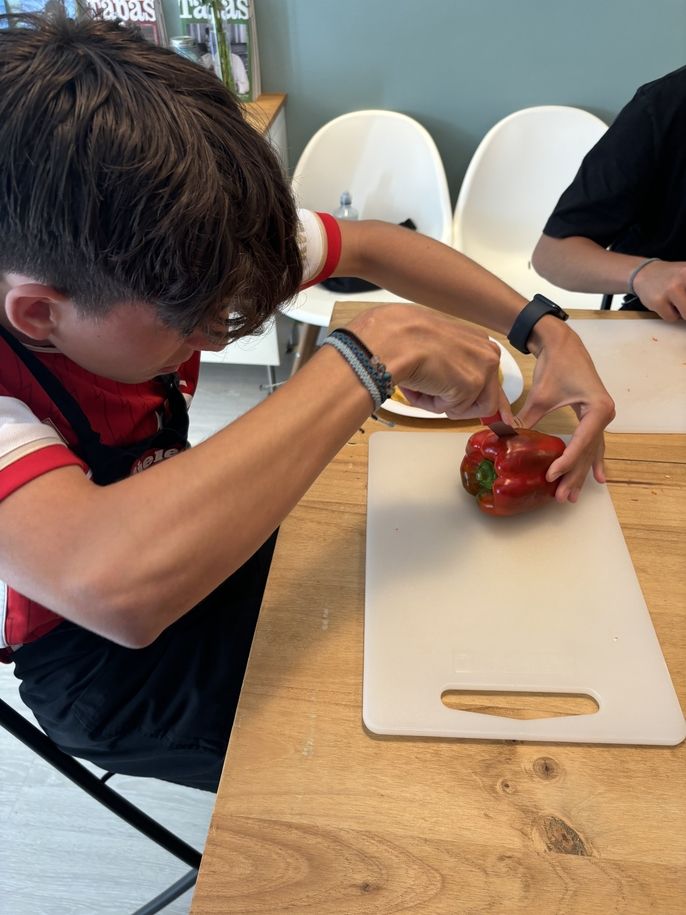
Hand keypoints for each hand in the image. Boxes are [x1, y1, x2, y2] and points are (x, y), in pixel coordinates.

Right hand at [348, 304, 504, 420]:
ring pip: (470, 407)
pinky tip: (423, 385)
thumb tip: (448, 384)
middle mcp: (487, 351)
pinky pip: (456, 411)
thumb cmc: (401, 339)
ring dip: (443, 403)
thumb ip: (449, 365)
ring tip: (423, 384)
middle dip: (458, 403)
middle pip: (486, 396)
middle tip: (431, 392)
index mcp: (476, 340)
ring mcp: (484, 367)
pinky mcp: (474, 383)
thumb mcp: (432, 348)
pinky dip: (435, 405)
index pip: (490, 376)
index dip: (492, 399)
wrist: (392, 340)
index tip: (503, 417)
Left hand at [517, 319, 614, 502]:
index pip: (582, 442)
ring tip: (572, 496)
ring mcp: (600, 417)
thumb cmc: (556, 365)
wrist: (564, 344)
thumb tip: (504, 436)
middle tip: (562, 497)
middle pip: (588, 452)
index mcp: (597, 409)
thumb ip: (526, 418)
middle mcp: (604, 415)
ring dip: (580, 473)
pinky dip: (591, 460)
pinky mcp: (593, 417)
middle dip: (574, 476)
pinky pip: (593, 443)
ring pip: (591, 451)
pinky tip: (597, 477)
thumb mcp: (541, 395)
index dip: (566, 461)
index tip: (550, 475)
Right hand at [632, 260, 685, 319]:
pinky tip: (664, 303)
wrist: (644, 273)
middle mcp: (683, 278)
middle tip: (682, 302)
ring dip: (681, 312)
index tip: (685, 301)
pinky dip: (669, 314)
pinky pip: (671, 318)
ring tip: (674, 302)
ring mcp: (671, 290)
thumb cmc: (671, 277)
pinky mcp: (658, 301)